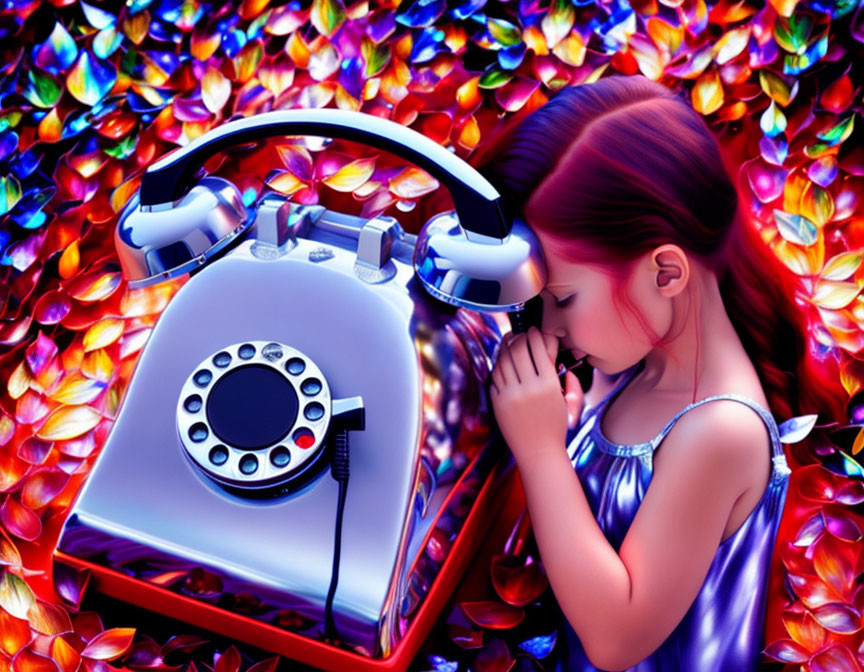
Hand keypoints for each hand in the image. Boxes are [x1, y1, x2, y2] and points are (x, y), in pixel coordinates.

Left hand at [490, 327, 584, 466]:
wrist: (538, 452)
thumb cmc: (556, 427)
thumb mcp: (570, 402)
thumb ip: (572, 382)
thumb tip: (566, 365)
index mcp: (549, 385)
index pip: (538, 348)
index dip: (535, 335)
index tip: (535, 330)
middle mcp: (528, 387)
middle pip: (518, 349)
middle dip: (518, 336)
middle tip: (520, 333)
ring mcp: (510, 395)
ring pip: (503, 360)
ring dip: (505, 347)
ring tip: (509, 341)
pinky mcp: (498, 402)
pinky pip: (495, 375)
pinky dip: (498, 364)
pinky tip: (502, 360)